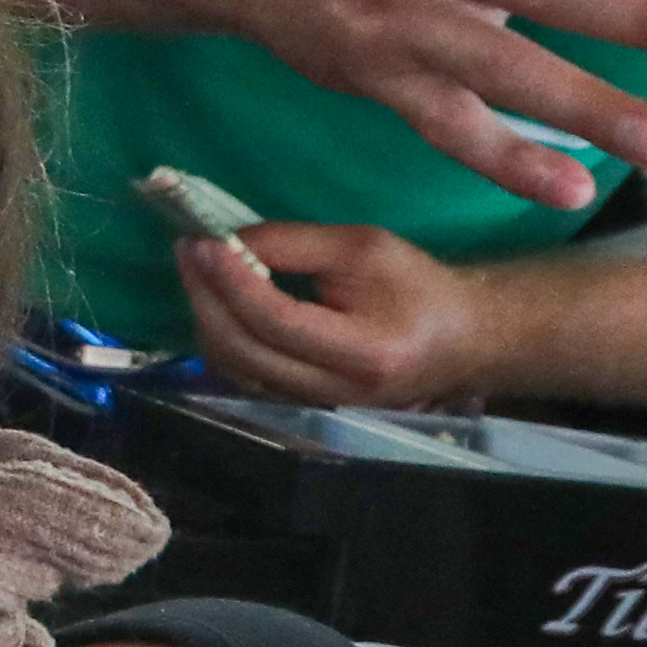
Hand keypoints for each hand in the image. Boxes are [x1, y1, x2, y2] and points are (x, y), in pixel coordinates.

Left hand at [176, 220, 492, 407]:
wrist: (459, 341)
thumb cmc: (419, 288)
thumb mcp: (365, 247)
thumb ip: (296, 243)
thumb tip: (230, 241)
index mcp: (364, 354)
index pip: (277, 321)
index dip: (233, 280)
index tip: (204, 241)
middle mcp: (335, 391)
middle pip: (244, 351)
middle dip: (206, 296)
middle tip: (188, 248)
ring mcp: (314, 405)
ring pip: (235, 368)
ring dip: (206, 315)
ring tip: (197, 267)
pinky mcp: (300, 404)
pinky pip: (243, 373)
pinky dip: (222, 334)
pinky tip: (217, 298)